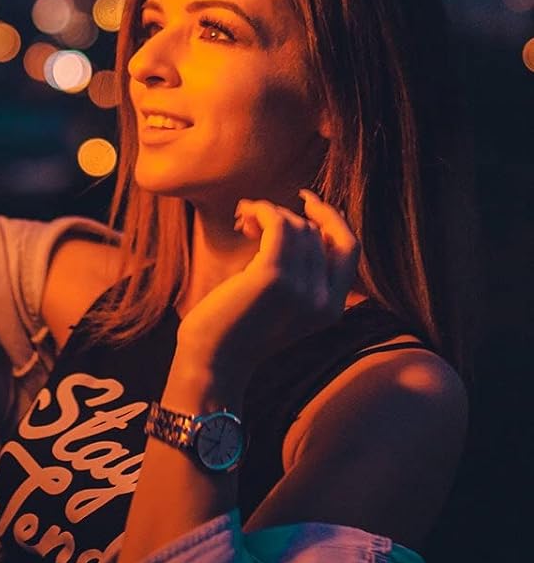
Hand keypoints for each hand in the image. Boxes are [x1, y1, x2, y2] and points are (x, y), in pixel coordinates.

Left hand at [174, 189, 361, 378]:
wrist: (213, 359)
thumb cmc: (238, 326)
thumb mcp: (282, 303)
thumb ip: (301, 274)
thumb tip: (300, 222)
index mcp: (332, 309)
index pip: (350, 249)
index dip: (333, 220)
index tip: (308, 202)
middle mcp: (324, 300)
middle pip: (317, 233)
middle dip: (287, 217)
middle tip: (254, 222)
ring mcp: (301, 289)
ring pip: (297, 226)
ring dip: (269, 213)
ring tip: (245, 221)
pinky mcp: (273, 276)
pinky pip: (279, 224)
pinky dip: (262, 210)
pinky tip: (245, 215)